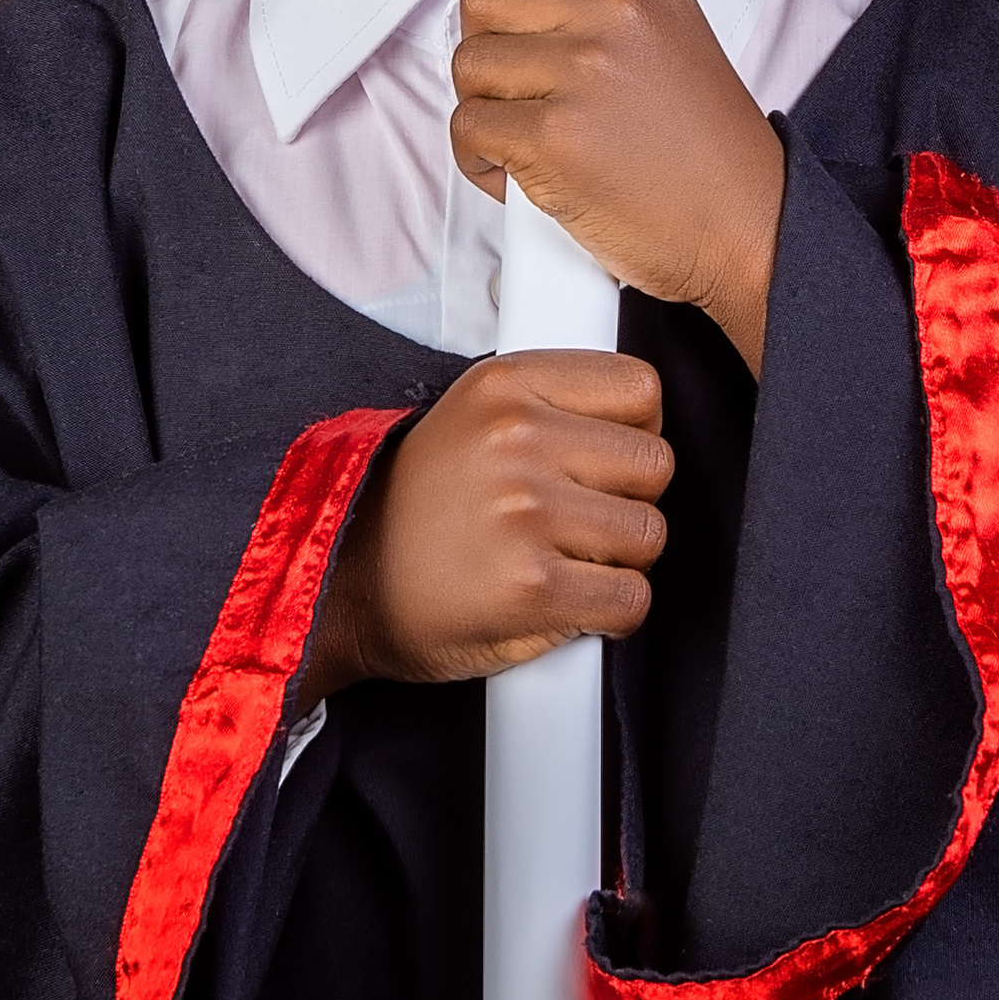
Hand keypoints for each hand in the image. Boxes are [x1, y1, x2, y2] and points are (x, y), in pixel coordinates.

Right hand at [297, 352, 672, 698]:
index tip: (604, 462)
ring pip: (649, 535)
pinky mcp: (532, 586)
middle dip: (627, 501)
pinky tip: (565, 603)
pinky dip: (610, 613)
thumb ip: (550, 406)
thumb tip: (640, 424)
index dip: (634, 435)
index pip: (640, 390)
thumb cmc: (412, 515)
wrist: (344, 589)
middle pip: (654, 465)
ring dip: (617, 560)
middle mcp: (515, 439)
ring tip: (559, 561)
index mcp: (503, 386)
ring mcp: (525, 512)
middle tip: (575, 522)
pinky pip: (631, 599)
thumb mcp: (470, 421)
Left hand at [451, 0, 786, 370]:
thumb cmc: (702, 143)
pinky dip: (480, 158)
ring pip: (467, 63)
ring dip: (484, 105)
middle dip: (485, 43)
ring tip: (532, 136)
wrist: (744, 226)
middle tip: (522, 86)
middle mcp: (614, 13)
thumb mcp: (672, 31)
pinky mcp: (553, 138)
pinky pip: (468, 126)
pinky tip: (522, 174)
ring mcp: (582, 73)